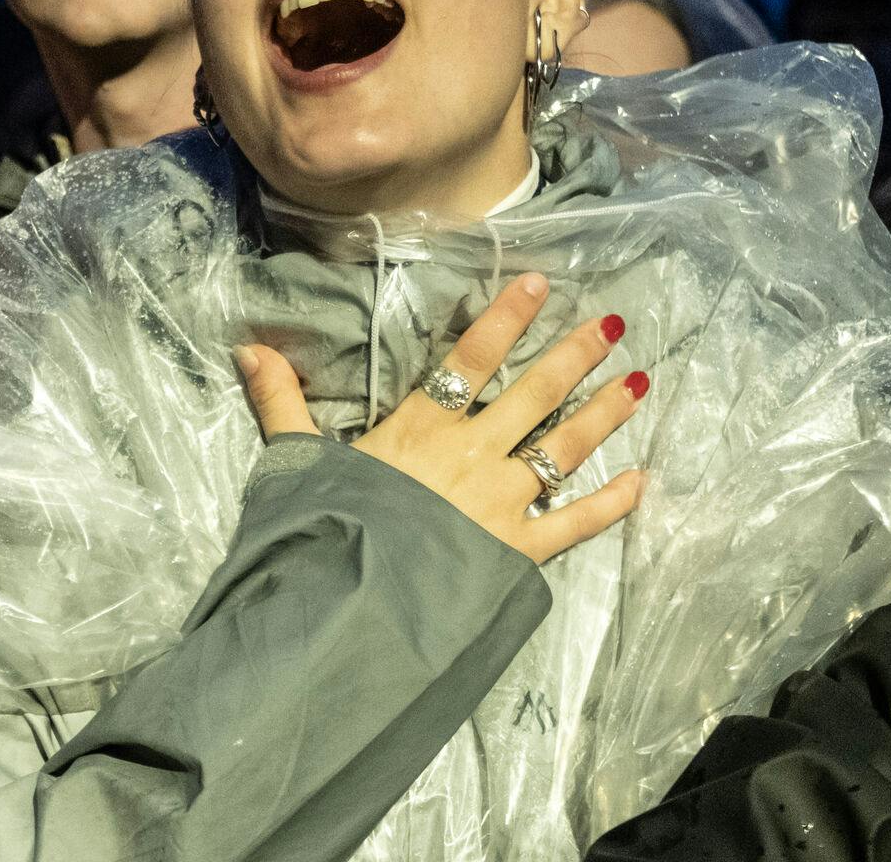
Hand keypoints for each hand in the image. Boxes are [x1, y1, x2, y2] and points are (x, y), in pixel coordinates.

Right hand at [235, 273, 645, 563]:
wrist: (355, 607)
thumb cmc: (325, 532)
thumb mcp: (296, 462)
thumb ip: (280, 402)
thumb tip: (248, 348)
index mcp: (420, 429)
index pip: (471, 359)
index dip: (506, 319)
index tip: (541, 283)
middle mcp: (471, 456)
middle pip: (532, 395)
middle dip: (573, 356)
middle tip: (612, 323)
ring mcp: (500, 503)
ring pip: (563, 448)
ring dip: (604, 413)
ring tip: (639, 380)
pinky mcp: (518, 552)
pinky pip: (573, 523)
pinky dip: (610, 504)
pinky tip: (642, 481)